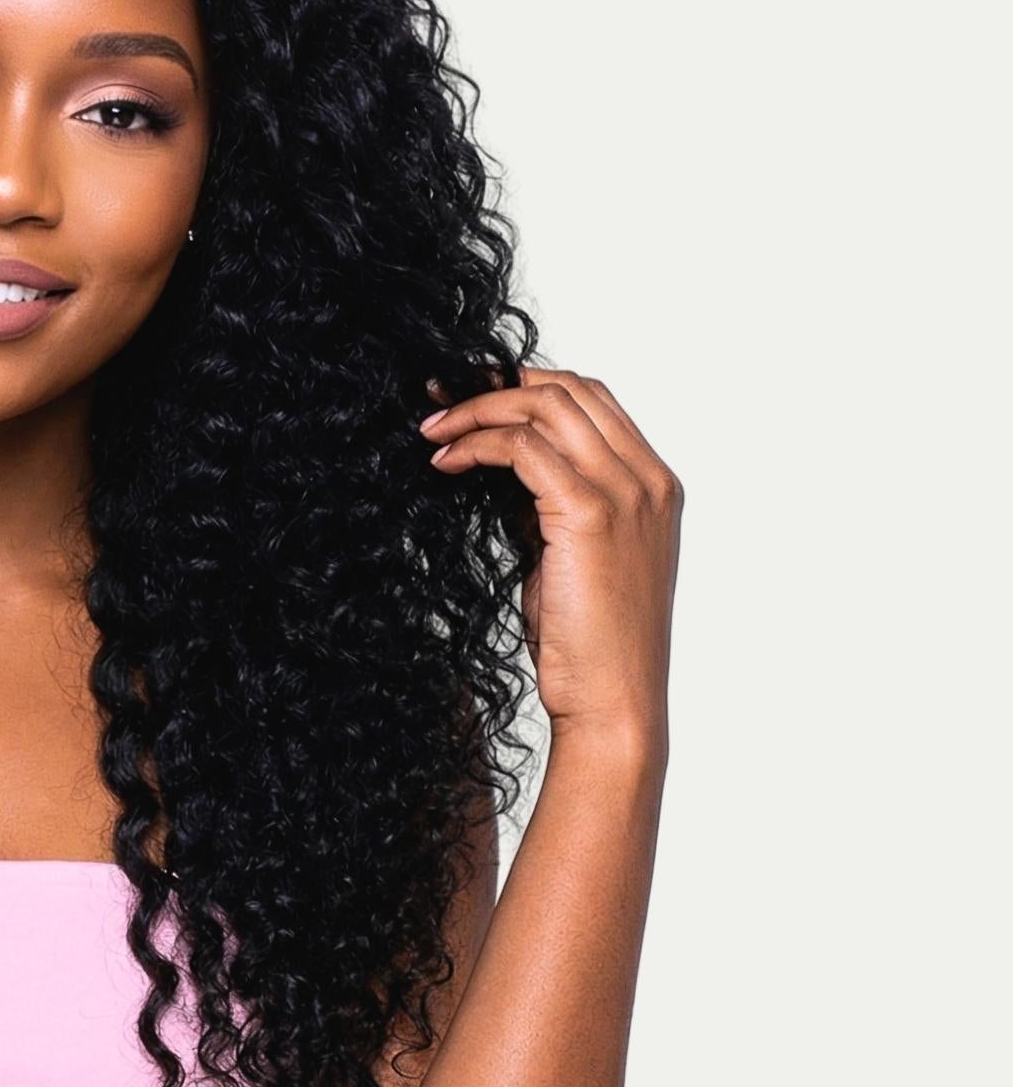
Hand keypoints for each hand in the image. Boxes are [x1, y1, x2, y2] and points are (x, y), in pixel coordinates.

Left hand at [420, 366, 681, 744]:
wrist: (613, 701)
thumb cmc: (588, 643)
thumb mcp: (569, 557)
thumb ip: (548, 505)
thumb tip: (498, 467)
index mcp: (653, 486)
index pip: (592, 401)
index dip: (526, 387)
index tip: (469, 397)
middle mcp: (648, 480)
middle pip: (570, 389)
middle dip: (496, 385)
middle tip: (439, 402)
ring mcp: (625, 493)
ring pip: (547, 406)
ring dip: (479, 408)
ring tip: (434, 431)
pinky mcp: (590, 514)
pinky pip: (524, 447)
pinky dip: (479, 443)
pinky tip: (446, 464)